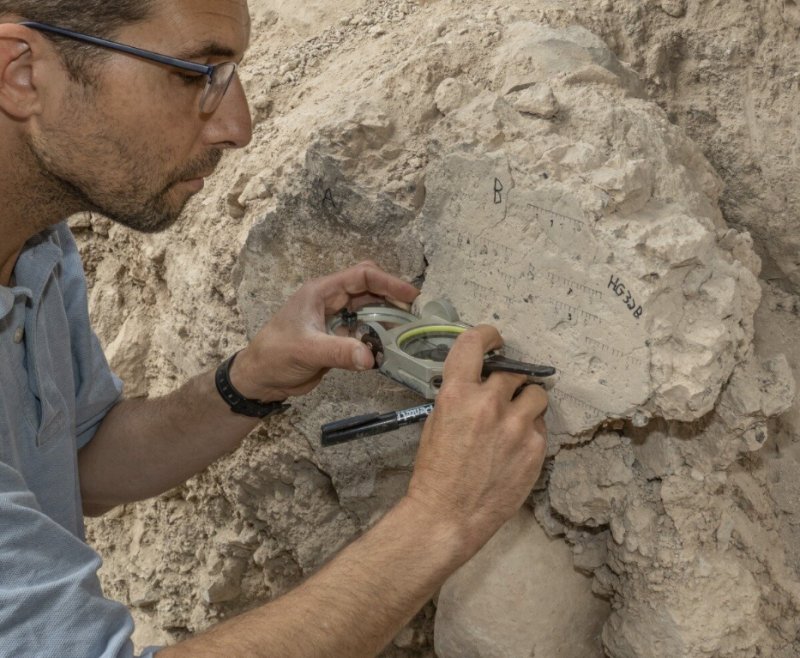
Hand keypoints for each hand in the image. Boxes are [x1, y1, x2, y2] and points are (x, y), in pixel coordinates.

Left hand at [231, 262, 418, 399]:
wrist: (259, 379)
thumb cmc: (275, 356)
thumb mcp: (307, 350)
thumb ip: (339, 352)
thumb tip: (371, 358)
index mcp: (321, 292)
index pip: (361, 277)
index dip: (388, 282)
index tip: (410, 295)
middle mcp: (330, 301)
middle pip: (369, 291)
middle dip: (391, 298)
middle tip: (413, 313)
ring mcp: (334, 320)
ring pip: (368, 312)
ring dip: (386, 319)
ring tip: (406, 330)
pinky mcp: (336, 339)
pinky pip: (363, 332)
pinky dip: (377, 338)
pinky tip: (388, 348)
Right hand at [405, 325, 547, 559]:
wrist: (448, 516)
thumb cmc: (434, 472)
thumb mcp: (436, 422)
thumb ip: (459, 397)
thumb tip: (478, 383)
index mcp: (458, 394)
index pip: (476, 344)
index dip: (488, 335)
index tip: (494, 339)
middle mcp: (490, 404)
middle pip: (514, 371)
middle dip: (509, 379)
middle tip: (503, 393)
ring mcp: (517, 427)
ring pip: (536, 394)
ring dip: (526, 401)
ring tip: (515, 419)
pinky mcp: (535, 448)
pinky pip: (540, 426)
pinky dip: (530, 430)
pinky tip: (516, 447)